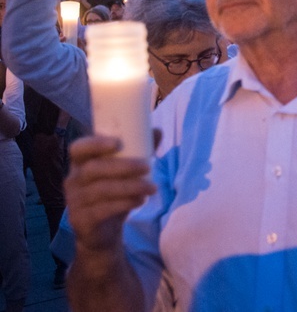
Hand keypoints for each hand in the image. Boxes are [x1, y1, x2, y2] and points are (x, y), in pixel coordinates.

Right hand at [65, 136, 156, 253]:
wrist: (101, 232)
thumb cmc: (112, 194)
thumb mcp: (124, 172)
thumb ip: (138, 151)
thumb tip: (157, 131)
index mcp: (81, 163)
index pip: (78, 148)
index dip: (95, 144)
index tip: (118, 142)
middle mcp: (73, 180)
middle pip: (93, 169)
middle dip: (123, 166)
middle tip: (147, 167)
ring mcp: (74, 201)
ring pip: (100, 191)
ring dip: (130, 187)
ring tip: (152, 187)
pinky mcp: (80, 220)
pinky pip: (101, 210)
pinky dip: (124, 204)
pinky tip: (140, 201)